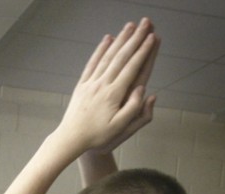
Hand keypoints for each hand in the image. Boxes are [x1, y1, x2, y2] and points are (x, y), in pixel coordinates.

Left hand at [57, 19, 159, 155]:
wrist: (71, 139)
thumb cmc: (97, 137)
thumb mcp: (120, 129)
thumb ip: (134, 110)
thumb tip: (144, 90)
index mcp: (114, 95)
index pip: (132, 68)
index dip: (143, 52)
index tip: (153, 37)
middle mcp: (102, 85)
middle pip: (121, 57)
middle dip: (135, 39)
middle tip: (146, 24)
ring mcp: (91, 83)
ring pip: (107, 56)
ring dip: (120, 39)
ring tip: (130, 26)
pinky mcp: (82, 85)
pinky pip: (92, 63)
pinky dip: (100, 50)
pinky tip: (108, 39)